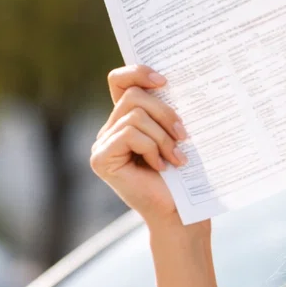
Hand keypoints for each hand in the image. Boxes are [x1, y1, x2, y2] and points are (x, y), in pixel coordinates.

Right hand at [90, 65, 188, 225]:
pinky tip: (162, 167)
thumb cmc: (184, 177)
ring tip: (177, 158)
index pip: (120, 81)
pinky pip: (130, 134)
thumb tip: (171, 81)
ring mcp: (102, 144)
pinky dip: (152, 148)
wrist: (181, 214)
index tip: (165, 81)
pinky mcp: (101, 158)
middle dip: (165, 113)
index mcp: (127, 119)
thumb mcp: (177, 136)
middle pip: (133, 96)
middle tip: (185, 137)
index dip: (138, 72)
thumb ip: (167, 111)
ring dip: (163, 136)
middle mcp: (110, 129)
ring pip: (135, 115)